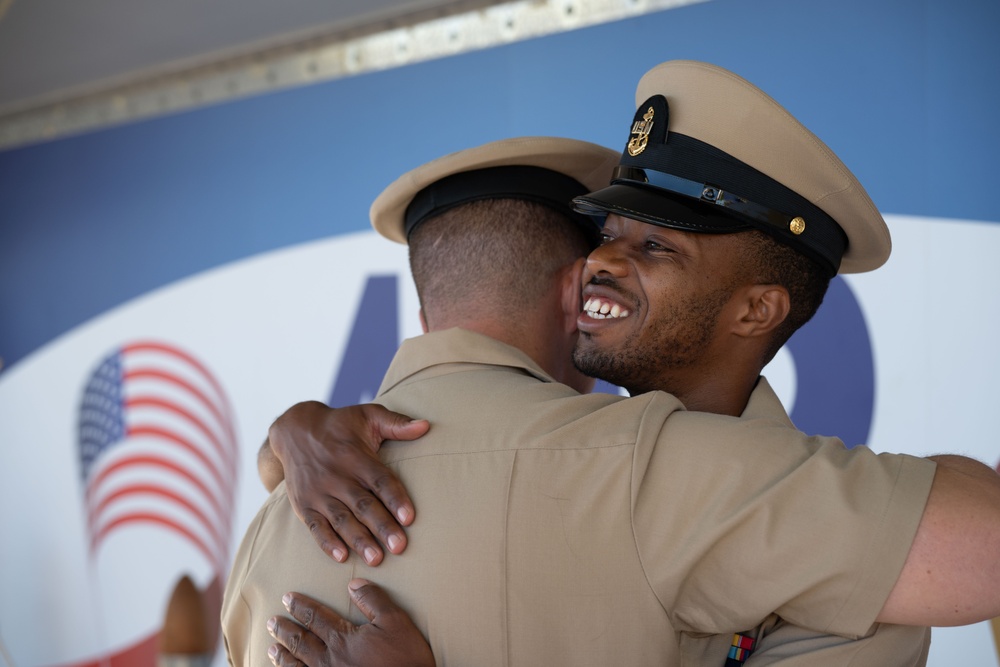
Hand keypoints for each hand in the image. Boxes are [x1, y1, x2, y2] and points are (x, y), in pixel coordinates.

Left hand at [267, 579, 434, 666]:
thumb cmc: (405, 659)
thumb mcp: (396, 622)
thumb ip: (373, 601)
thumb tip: (353, 584)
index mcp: (343, 639)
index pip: (315, 617)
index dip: (301, 606)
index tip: (287, 598)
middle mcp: (329, 660)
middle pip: (301, 641)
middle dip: (285, 630)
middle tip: (272, 622)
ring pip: (297, 665)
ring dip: (283, 655)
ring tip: (272, 647)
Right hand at [269, 401, 429, 563]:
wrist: (295, 431)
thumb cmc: (340, 425)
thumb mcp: (368, 416)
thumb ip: (397, 423)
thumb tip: (426, 426)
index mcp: (356, 457)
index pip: (379, 480)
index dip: (395, 498)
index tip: (410, 518)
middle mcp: (337, 476)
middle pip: (363, 505)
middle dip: (381, 527)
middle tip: (399, 547)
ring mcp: (319, 492)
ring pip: (341, 519)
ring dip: (359, 540)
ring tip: (376, 558)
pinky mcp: (304, 505)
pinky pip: (315, 526)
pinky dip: (327, 542)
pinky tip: (342, 557)